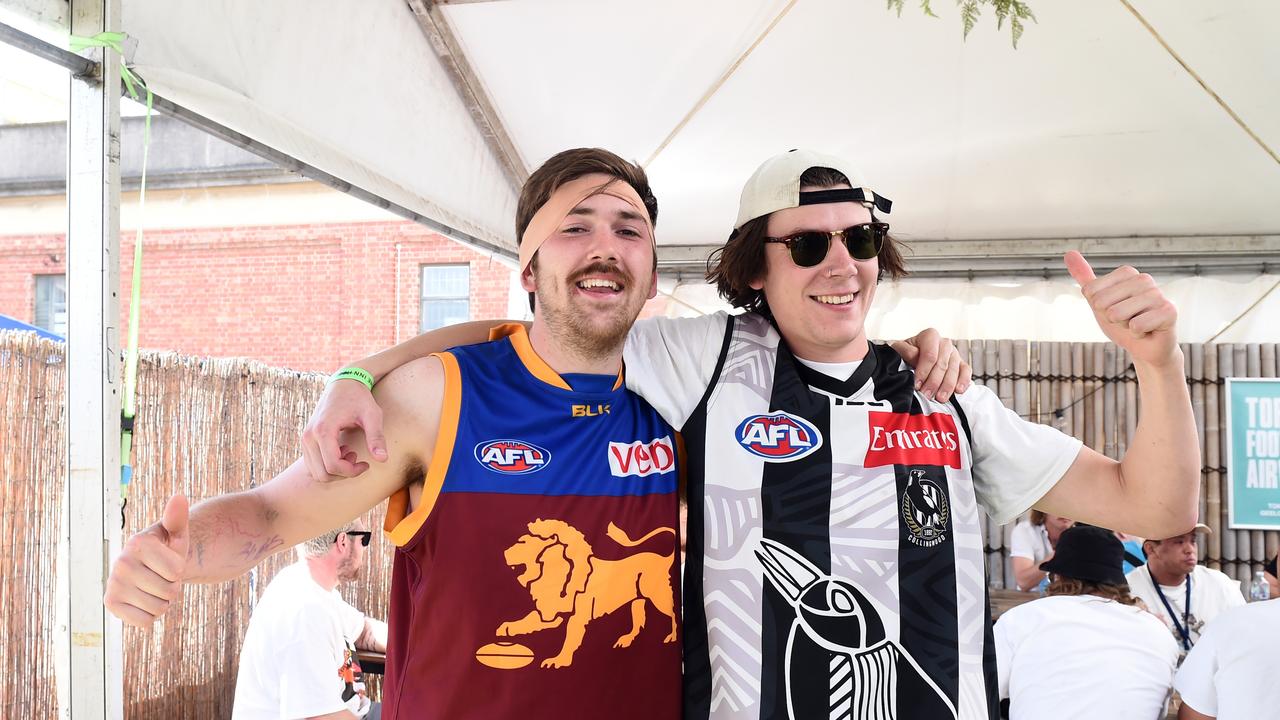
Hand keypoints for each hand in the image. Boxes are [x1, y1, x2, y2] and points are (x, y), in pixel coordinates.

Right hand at [104, 495, 188, 626]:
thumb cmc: (167, 549)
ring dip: (163, 601)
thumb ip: (178, 518)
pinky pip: (145, 622)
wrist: (149, 568)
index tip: (169, 562)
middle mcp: (121, 563)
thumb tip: (179, 497)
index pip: (177, 571)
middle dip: (173, 587)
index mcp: (138, 544)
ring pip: (159, 608)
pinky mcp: (110, 604)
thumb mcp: (176, 533)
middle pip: (170, 591)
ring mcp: (113, 584)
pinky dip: (151, 615)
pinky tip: (143, 600)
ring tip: (153, 587)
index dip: (180, 570)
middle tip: (162, 576)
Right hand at [301, 378, 386, 479]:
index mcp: (323, 430)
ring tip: (351, 454)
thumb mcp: (372, 415)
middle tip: (358, 459)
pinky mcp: (306, 440)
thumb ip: (376, 437)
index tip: (366, 464)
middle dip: (343, 473)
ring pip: (316, 472)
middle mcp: (309, 436)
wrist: (343, 383)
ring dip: (336, 470)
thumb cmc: (360, 398)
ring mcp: (305, 438)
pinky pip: (313, 464)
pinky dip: (328, 465)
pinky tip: (342, 451)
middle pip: (322, 474)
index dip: (352, 471)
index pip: (333, 466)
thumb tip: (383, 459)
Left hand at [891, 328, 971, 401]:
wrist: (911, 357)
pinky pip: (966, 371)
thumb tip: (915, 355)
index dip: (924, 371)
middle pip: (942, 364)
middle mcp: (944, 343)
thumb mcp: (899, 349)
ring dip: (947, 386)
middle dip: (934, 381)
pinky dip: (964, 381)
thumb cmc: (905, 354)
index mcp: (930, 336)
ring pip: (954, 369)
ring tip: (940, 398)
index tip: (917, 384)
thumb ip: (904, 351)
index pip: (930, 355)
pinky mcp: (961, 363)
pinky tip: (958, 391)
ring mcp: (954, 353)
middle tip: (927, 394)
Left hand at [1065, 251, 1178, 366]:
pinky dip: (1137, 335)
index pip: (1090, 291)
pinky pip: (1135, 326)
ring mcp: (1158, 294)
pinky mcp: (1169, 311)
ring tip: (1137, 325)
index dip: (1098, 308)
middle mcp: (1144, 279)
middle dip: (1110, 318)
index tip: (1114, 309)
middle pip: (1101, 303)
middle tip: (1127, 320)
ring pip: (1116, 314)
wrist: (1146, 348)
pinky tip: (1147, 332)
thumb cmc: (1123, 322)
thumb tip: (1069, 252)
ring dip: (1123, 326)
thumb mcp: (1098, 300)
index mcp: (1127, 273)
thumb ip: (1084, 278)